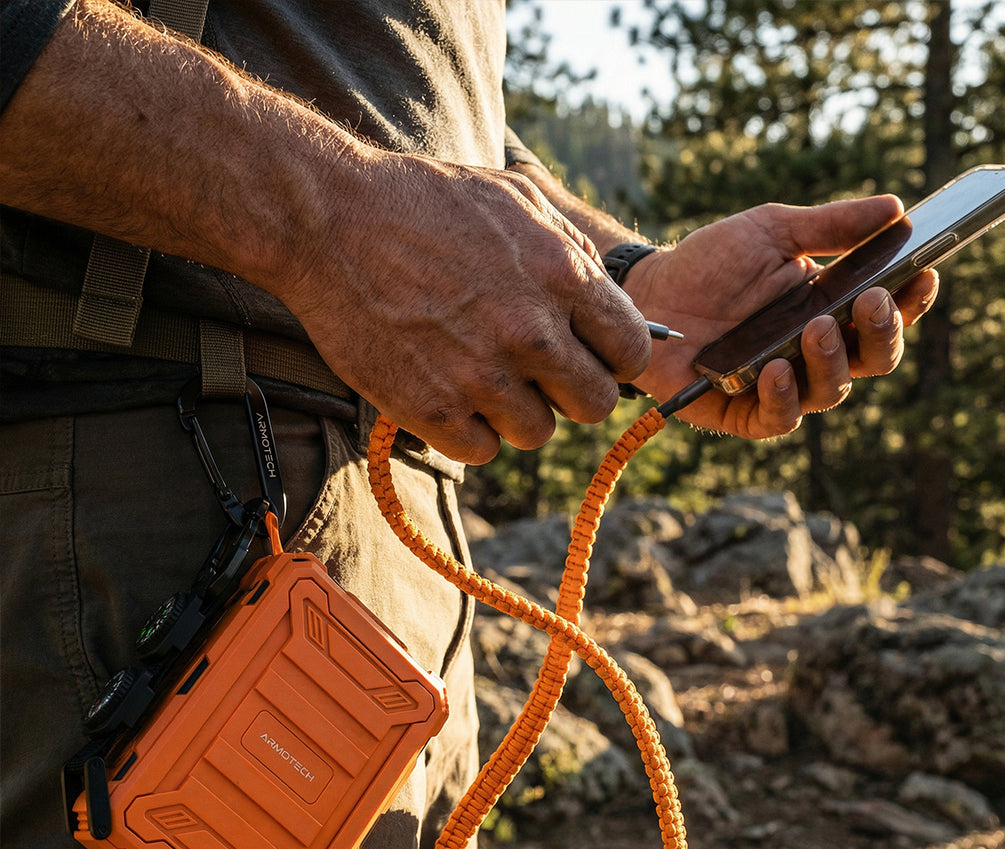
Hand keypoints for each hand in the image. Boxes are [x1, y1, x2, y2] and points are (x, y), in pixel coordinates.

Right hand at [284, 157, 651, 463]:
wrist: (329, 220)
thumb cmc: (425, 203)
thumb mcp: (517, 199)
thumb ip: (575, 254)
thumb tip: (615, 310)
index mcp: (564, 278)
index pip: (631, 355)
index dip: (612, 360)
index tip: (588, 356)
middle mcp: (531, 333)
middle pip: (594, 406)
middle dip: (570, 392)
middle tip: (536, 373)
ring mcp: (481, 377)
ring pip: (537, 433)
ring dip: (515, 412)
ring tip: (481, 375)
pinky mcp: (433, 411)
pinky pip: (481, 450)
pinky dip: (467, 431)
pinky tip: (447, 392)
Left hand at [623, 195, 938, 437]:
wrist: (648, 292)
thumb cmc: (711, 262)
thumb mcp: (772, 231)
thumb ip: (832, 226)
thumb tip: (896, 208)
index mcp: (831, 309)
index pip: (886, 314)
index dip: (911, 300)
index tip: (924, 272)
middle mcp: (813, 353)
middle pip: (872, 358)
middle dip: (881, 332)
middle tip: (873, 300)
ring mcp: (780, 385)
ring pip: (831, 391)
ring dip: (832, 361)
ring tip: (816, 328)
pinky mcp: (741, 412)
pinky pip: (777, 419)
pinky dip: (783, 398)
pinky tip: (776, 368)